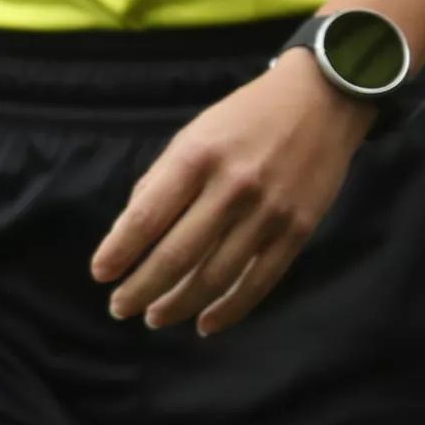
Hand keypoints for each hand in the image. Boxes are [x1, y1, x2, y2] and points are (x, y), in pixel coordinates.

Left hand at [89, 58, 372, 335]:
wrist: (324, 100)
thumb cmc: (248, 117)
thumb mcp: (196, 133)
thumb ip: (163, 180)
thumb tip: (131, 235)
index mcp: (198, 156)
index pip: (145, 217)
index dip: (118, 252)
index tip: (101, 274)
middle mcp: (232, 186)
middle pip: (175, 256)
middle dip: (140, 289)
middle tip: (120, 307)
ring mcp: (269, 211)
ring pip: (214, 277)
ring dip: (178, 305)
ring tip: (155, 318)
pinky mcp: (298, 229)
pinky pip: (259, 282)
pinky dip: (229, 310)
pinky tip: (205, 324)